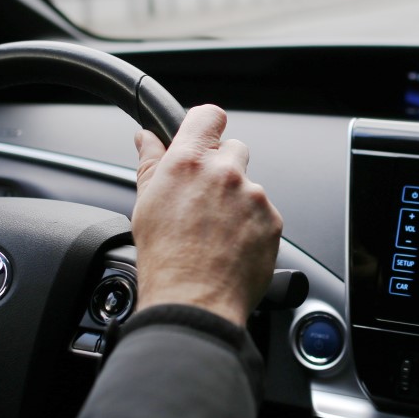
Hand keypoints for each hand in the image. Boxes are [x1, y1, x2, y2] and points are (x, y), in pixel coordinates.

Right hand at [131, 105, 282, 325]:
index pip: (209, 115)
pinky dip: (252, 225)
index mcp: (189, 162)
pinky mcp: (272, 220)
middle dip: (222, 168)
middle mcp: (225, 172)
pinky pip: (264, 212)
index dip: (207, 126)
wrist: (194, 301)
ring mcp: (253, 196)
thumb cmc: (165, 259)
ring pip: (249, 185)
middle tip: (204, 200)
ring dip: (237, 200)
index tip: (205, 137)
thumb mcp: (145, 205)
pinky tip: (232, 245)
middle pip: (234, 148)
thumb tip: (146, 138)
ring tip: (216, 232)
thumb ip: (150, 163)